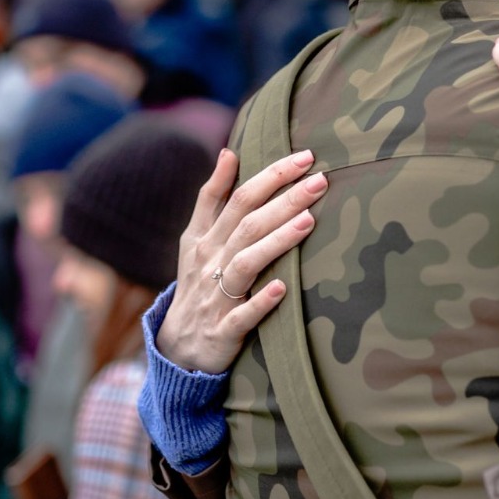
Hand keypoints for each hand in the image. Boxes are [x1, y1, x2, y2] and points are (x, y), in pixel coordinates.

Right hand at [156, 148, 327, 373]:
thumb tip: (229, 152)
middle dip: (284, 200)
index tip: (304, 157)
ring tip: (308, 221)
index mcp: (207, 238)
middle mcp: (211, 262)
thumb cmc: (196, 283)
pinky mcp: (223, 331)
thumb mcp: (195, 238)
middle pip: (247, 224)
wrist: (178, 346)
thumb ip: (212, 197)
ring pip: (246, 263)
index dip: (269, 176)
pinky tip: (282, 289)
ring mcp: (216, 296)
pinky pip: (242, 315)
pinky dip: (261, 302)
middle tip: (320, 181)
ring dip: (276, 242)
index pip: (238, 199)